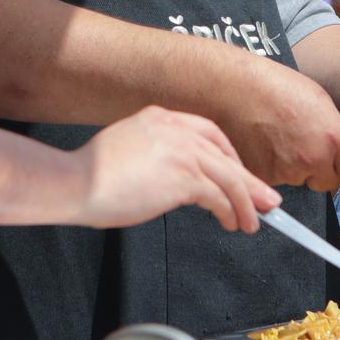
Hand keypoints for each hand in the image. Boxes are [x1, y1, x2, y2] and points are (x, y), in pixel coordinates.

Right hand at [74, 105, 280, 231]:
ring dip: (246, 201)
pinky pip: (219, 195)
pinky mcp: (183, 176)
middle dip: (249, 181)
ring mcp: (181, 150)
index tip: (240, 176)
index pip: (208, 134)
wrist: (73, 183)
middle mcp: (174, 127)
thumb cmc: (91, 176)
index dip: (229, 157)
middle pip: (225, 154)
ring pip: (229, 176)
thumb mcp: (128, 148)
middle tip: (266, 200)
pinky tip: (231, 222)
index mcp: (160, 116)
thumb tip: (178, 180)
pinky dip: (231, 210)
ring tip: (253, 220)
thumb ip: (157, 154)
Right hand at [211, 59, 339, 226]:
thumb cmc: (272, 86)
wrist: (232, 88)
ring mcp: (287, 172)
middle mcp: (313, 158)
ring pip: (298, 181)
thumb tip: (335, 151)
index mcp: (332, 136)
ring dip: (291, 166)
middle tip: (298, 141)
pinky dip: (270, 168)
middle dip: (318, 169)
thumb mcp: (317, 101)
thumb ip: (332, 132)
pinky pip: (274, 183)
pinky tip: (261, 144)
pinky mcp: (264, 179)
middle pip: (325, 181)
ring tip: (275, 135)